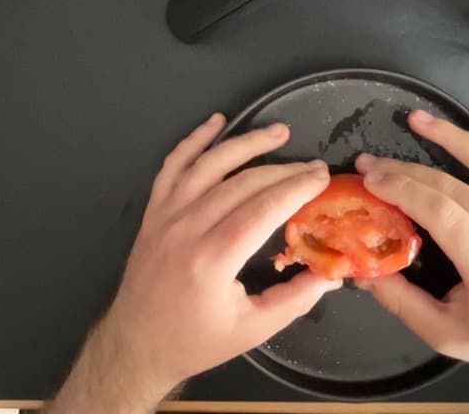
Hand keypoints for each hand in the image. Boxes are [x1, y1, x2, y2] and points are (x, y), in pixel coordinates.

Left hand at [52, 113, 338, 412]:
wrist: (136, 344)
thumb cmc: (194, 342)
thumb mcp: (252, 330)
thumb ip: (295, 300)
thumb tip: (332, 274)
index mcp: (211, 262)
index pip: (261, 210)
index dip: (294, 188)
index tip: (321, 177)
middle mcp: (185, 231)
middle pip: (241, 184)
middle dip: (282, 169)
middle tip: (314, 165)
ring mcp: (165, 218)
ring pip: (208, 166)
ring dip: (244, 143)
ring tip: (277, 132)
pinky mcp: (153, 213)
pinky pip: (172, 167)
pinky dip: (194, 141)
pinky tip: (216, 123)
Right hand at [353, 101, 468, 386]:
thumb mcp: (446, 335)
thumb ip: (401, 302)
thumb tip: (362, 271)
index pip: (442, 212)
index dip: (403, 189)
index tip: (370, 179)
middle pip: (456, 186)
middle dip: (407, 169)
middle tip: (371, 161)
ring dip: (453, 135)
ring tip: (418, 119)